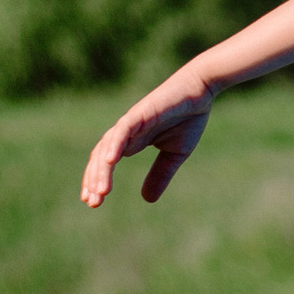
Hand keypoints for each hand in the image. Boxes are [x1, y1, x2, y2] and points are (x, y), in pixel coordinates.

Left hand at [80, 67, 216, 209]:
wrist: (200, 90)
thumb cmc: (188, 118)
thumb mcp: (175, 154)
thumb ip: (160, 174)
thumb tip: (147, 200)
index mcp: (132, 142)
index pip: (105, 163)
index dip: (97, 181)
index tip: (93, 202)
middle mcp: (126, 133)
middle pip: (100, 158)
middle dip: (94, 180)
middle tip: (92, 203)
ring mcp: (130, 122)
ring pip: (107, 147)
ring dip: (101, 169)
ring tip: (101, 191)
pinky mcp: (139, 114)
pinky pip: (122, 131)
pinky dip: (114, 145)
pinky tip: (110, 162)